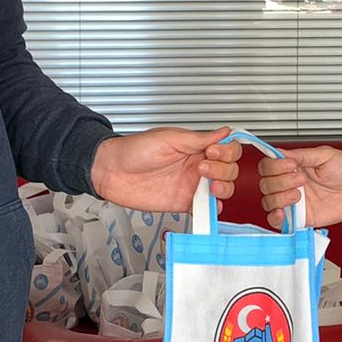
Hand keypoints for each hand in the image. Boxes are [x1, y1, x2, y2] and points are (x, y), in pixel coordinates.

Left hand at [90, 127, 240, 211]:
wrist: (112, 172)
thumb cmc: (134, 150)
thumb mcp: (168, 139)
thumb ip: (198, 139)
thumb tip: (224, 132)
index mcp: (195, 147)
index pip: (226, 149)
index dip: (227, 152)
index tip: (213, 152)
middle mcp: (196, 166)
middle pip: (229, 170)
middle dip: (223, 170)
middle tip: (202, 168)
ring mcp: (191, 185)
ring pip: (222, 189)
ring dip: (224, 188)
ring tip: (210, 187)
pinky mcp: (183, 203)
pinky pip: (205, 209)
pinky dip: (212, 210)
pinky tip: (210, 205)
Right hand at [257, 146, 341, 227]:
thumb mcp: (327, 155)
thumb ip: (302, 154)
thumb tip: (279, 152)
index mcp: (293, 166)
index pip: (268, 165)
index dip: (274, 166)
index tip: (291, 165)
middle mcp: (289, 183)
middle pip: (265, 184)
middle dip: (280, 181)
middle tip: (301, 179)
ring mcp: (293, 201)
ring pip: (268, 201)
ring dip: (279, 198)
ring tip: (299, 194)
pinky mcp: (299, 217)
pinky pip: (276, 221)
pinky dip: (275, 217)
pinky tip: (284, 212)